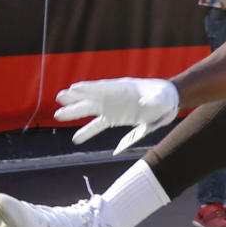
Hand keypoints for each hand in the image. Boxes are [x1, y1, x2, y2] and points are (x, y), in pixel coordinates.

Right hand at [55, 77, 179, 152]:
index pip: (103, 87)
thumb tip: (143, 105)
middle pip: (92, 97)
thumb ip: (152, 101)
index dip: (89, 88)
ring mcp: (114, 107)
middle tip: (58, 97)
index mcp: (124, 88)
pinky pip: (99, 125)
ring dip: (75, 113)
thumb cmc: (164, 96)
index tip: (73, 88)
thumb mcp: (161, 98)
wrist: (168, 102)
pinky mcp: (116, 118)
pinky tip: (76, 139)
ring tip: (57, 115)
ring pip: (91, 110)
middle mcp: (115, 96)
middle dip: (76, 98)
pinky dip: (87, 132)